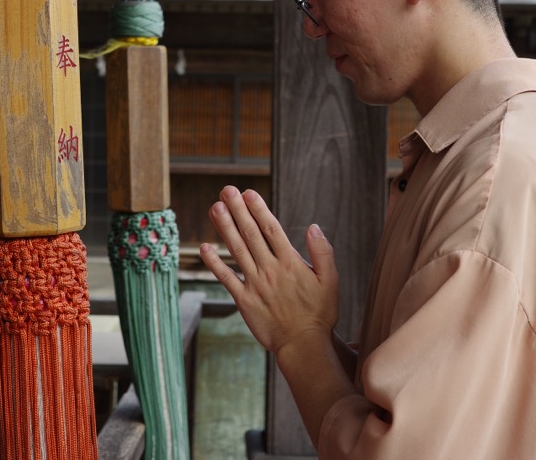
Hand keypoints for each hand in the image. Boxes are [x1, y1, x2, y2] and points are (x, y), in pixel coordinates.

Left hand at [200, 186, 338, 358]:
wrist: (303, 345)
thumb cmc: (319, 313)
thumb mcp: (331, 281)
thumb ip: (322, 252)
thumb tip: (313, 226)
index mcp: (291, 263)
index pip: (271, 229)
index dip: (258, 209)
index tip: (248, 193)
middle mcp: (270, 270)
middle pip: (251, 233)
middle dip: (238, 210)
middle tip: (227, 190)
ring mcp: (255, 285)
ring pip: (237, 250)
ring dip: (224, 227)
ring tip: (215, 208)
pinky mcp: (244, 301)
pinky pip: (226, 278)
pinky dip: (214, 262)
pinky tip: (204, 247)